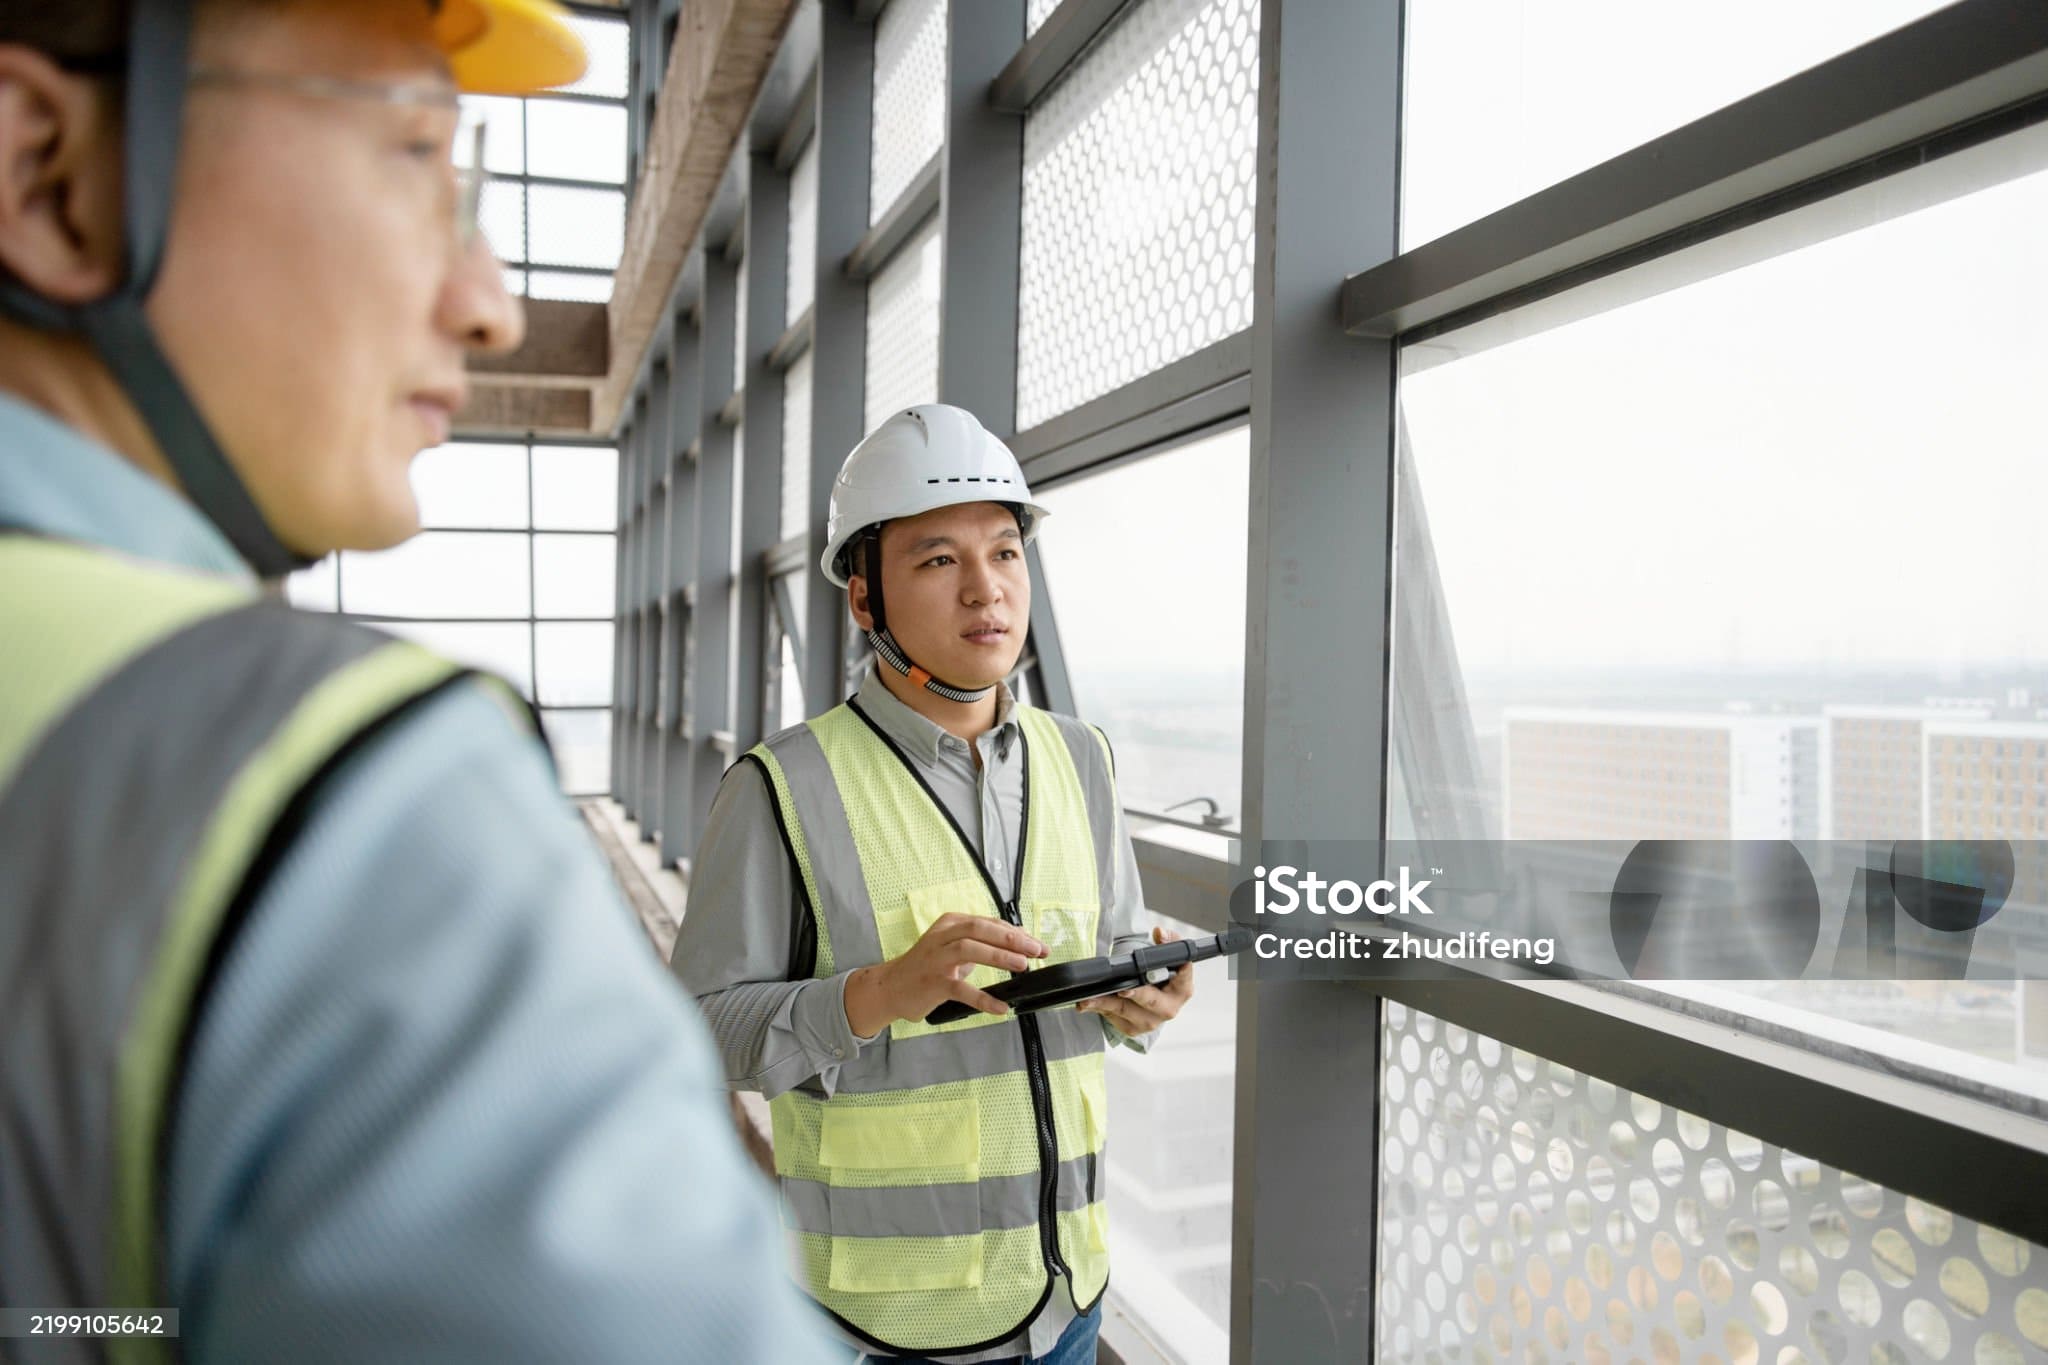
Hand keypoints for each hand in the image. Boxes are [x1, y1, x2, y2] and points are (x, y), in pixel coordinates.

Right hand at [844, 913, 1046, 1035]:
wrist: (891, 987)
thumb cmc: (927, 966)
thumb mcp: (955, 947)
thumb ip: (984, 942)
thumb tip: (1021, 940)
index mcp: (951, 923)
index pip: (989, 922)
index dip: (1017, 933)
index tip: (1038, 945)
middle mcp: (942, 936)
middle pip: (980, 929)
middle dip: (1011, 939)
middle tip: (1036, 950)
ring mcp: (936, 959)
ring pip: (969, 949)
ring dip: (998, 956)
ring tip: (1022, 965)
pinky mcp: (933, 983)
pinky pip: (961, 989)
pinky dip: (983, 998)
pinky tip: (1000, 1006)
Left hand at [1079, 926, 1193, 1036]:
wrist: (1149, 998)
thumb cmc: (1158, 976)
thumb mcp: (1166, 957)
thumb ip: (1168, 940)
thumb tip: (1160, 933)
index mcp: (1182, 989)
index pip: (1182, 978)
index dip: (1170, 975)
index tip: (1151, 973)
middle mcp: (1168, 1008)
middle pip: (1150, 1000)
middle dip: (1135, 994)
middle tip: (1120, 989)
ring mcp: (1150, 1021)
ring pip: (1126, 1010)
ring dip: (1106, 1003)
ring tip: (1088, 998)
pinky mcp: (1133, 1028)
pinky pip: (1114, 1018)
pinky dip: (1099, 1009)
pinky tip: (1087, 1003)